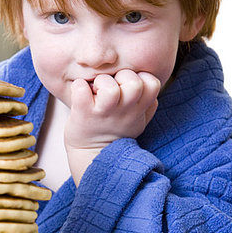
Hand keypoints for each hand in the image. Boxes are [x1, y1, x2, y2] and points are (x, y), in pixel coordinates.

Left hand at [64, 69, 159, 184]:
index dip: (142, 78)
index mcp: (138, 110)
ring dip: (100, 81)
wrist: (92, 156)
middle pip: (134, 83)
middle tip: (110, 87)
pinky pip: (81, 89)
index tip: (128, 85)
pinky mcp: (83, 113)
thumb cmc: (114, 132)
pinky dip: (78, 87)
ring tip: (95, 90)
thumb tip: (151, 87)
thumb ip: (147, 105)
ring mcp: (103, 112)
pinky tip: (80, 93)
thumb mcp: (137, 122)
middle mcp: (123, 111)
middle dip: (122, 76)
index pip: (152, 84)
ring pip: (109, 87)